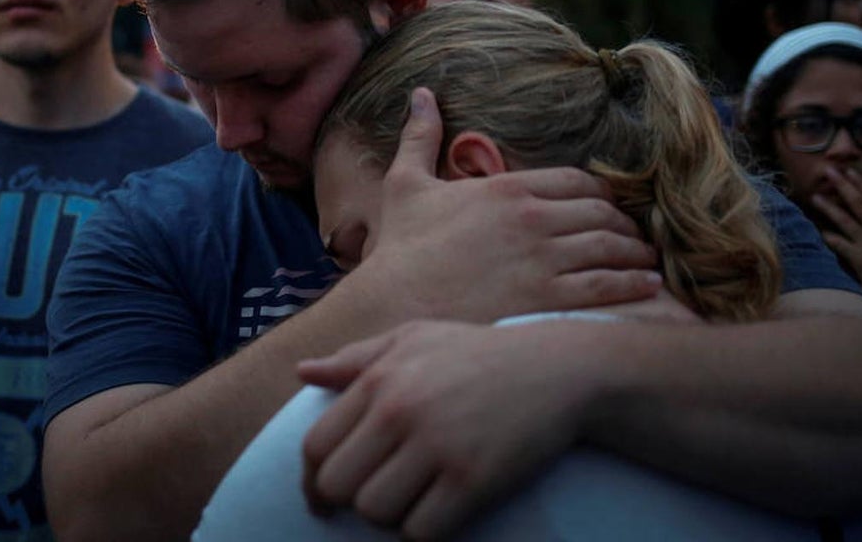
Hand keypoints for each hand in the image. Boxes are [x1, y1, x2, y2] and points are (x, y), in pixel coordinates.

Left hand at [300, 320, 603, 538]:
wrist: (558, 369)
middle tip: (374, 498)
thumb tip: (302, 373)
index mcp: (380, 378)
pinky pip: (420, 531)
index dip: (314, 479)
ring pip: (375, 512)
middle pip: (337, 485)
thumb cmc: (480, 353)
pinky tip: (441, 512)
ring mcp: (437, 445)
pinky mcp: (473, 479)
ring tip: (412, 500)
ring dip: (389, 516)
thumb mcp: (415, 338)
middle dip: (350, 500)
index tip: (328, 495)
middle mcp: (400, 410)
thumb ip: (356, 357)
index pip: (316, 446)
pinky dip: (424, 531)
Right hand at [347, 88, 661, 324]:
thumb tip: (421, 93)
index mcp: (508, 188)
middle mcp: (532, 218)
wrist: (392, 304)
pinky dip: (633, 284)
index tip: (610, 206)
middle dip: (623, 223)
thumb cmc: (400, 248)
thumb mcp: (405, 184)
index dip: (600, 194)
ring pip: (609, 247)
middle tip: (636, 236)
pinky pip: (605, 286)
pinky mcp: (546, 298)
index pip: (575, 182)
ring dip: (635, 252)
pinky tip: (648, 287)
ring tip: (648, 261)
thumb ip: (420, 137)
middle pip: (600, 212)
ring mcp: (543, 259)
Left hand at [812, 166, 861, 279]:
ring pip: (845, 220)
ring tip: (815, 197)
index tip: (849, 171)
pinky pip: (840, 244)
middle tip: (829, 171)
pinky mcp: (860, 258)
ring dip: (829, 207)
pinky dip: (830, 237)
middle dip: (843, 185)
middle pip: (859, 203)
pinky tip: (818, 231)